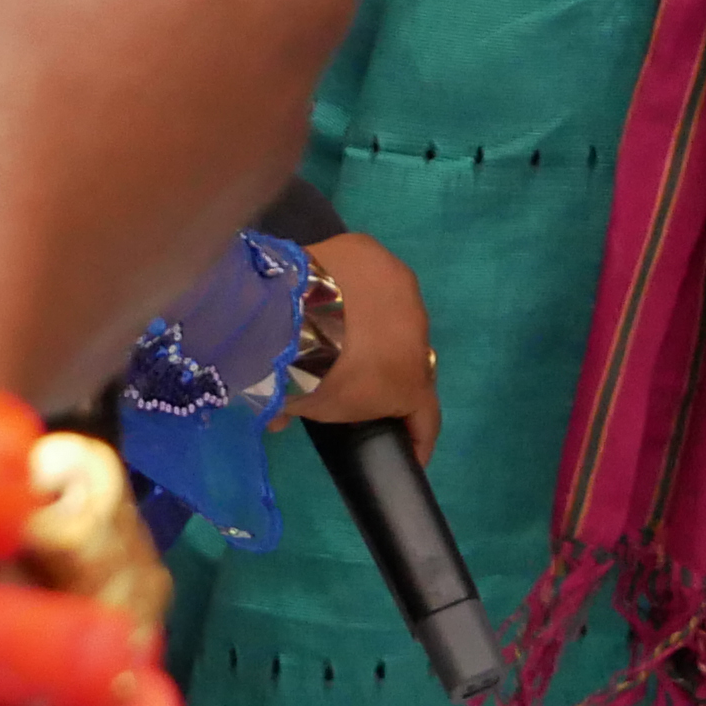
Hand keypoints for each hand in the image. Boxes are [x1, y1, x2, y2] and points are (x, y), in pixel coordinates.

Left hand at [287, 227, 441, 462]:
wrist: (292, 314)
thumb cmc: (308, 374)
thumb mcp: (313, 406)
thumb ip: (308, 411)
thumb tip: (280, 416)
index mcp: (411, 380)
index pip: (425, 415)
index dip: (417, 437)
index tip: (410, 454)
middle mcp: (419, 332)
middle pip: (409, 354)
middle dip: (387, 367)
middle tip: (354, 371)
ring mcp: (400, 286)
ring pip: (392, 307)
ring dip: (373, 320)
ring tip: (339, 321)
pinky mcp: (372, 251)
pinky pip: (367, 272)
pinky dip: (353, 282)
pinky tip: (332, 285)